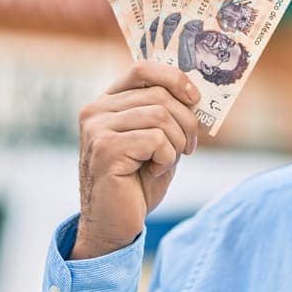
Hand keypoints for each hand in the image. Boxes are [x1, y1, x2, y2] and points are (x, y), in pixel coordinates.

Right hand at [69, 62, 200, 259]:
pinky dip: (167, 157)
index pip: (143, 68)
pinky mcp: (105, 149)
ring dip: (176, 142)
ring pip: (160, 115)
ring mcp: (96, 129)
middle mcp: (96, 110)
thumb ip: (168, 113)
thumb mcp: (158, 138)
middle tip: (188, 146)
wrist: (116, 222)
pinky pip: (156, 139)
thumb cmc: (139, 180)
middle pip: (160, 95)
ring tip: (166, 161)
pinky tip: (155, 171)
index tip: (195, 98)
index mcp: (108, 102)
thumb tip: (196, 90)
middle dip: (186, 121)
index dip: (175, 78)